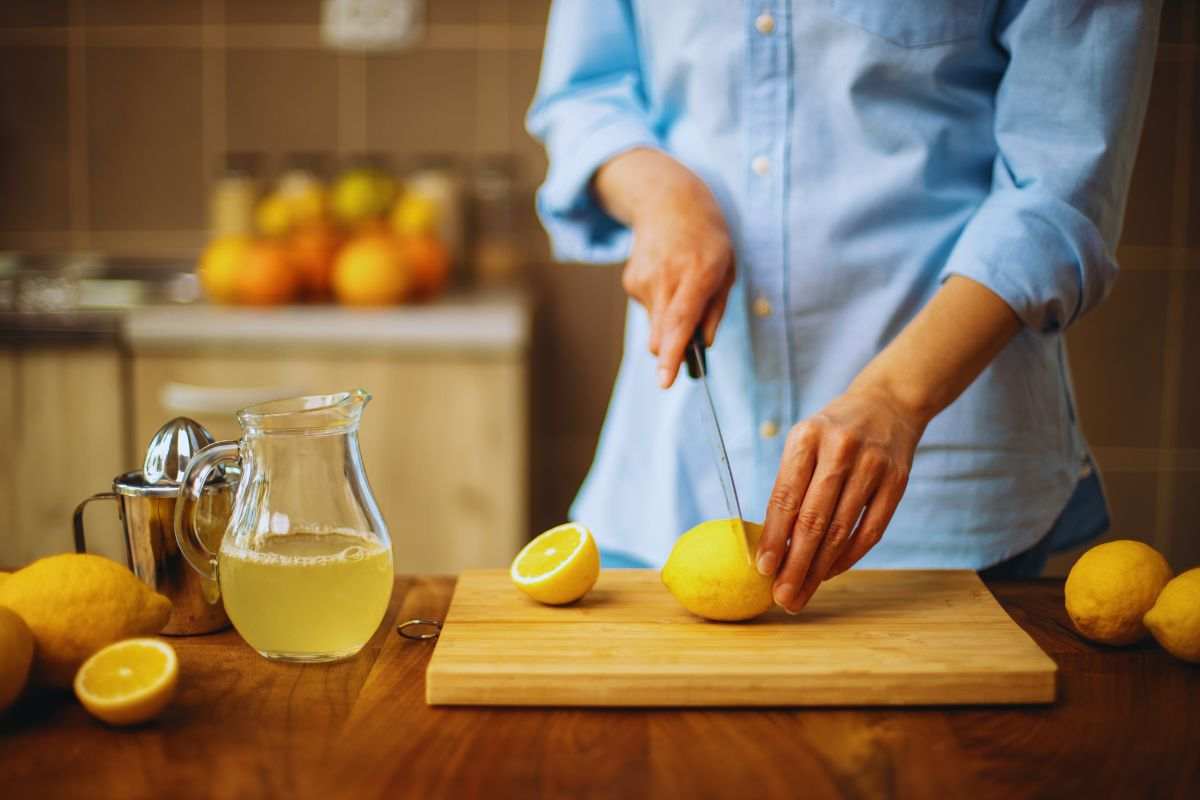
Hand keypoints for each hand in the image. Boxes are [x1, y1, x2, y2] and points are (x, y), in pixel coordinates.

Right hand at [594, 149, 734, 387]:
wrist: (668, 201)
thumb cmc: (707, 239)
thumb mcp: (726, 269)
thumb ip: (715, 309)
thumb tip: (703, 344)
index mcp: (697, 273)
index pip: (680, 321)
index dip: (672, 353)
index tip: (665, 381)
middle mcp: (666, 278)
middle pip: (660, 335)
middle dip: (671, 349)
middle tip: (688, 346)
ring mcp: (643, 280)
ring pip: (655, 326)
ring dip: (669, 320)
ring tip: (682, 286)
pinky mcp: (630, 282)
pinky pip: (648, 311)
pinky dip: (660, 305)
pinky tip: (667, 278)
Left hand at [755, 384, 925, 612]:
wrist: (888, 403)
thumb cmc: (832, 432)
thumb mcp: (804, 441)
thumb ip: (789, 486)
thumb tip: (771, 545)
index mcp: (806, 437)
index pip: (785, 497)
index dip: (774, 538)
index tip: (763, 570)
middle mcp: (840, 450)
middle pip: (814, 520)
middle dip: (795, 564)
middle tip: (782, 596)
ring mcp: (873, 466)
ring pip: (841, 530)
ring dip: (819, 569)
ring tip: (801, 593)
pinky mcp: (897, 482)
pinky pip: (870, 531)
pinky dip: (848, 557)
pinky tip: (829, 573)